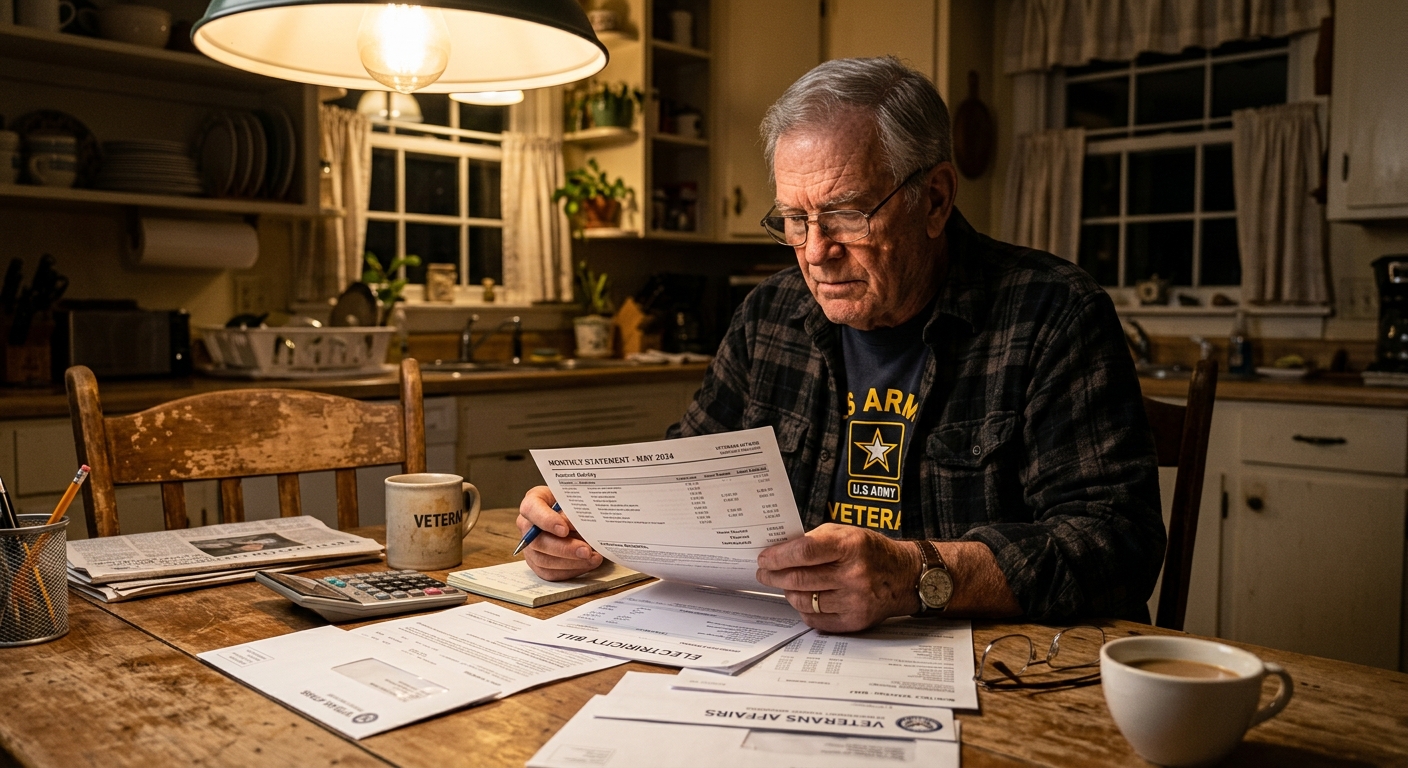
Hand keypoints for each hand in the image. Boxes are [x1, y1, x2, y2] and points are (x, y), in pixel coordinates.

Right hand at [516, 486, 602, 580]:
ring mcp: (530, 546)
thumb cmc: (575, 503)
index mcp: (534, 501)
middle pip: (536, 541)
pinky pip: (550, 573)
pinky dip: (570, 570)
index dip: (546, 521)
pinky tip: (587, 564)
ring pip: (543, 560)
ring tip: (593, 558)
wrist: (578, 514)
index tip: (564, 529)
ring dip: (570, 562)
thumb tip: (579, 525)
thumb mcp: (576, 498)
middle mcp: (527, 525)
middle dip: (564, 548)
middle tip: (586, 550)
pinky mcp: (538, 563)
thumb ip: (574, 510)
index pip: (531, 509)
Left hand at [756, 524, 920, 631]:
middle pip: (799, 579)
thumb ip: (814, 540)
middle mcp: (854, 575)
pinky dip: (803, 609)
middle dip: (774, 576)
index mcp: (850, 546)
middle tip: (764, 574)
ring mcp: (855, 601)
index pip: (804, 551)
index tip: (764, 559)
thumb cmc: (870, 551)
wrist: (904, 576)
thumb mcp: (846, 533)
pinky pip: (815, 619)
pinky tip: (803, 599)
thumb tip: (779, 552)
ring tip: (786, 585)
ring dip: (788, 592)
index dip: (778, 556)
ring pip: (803, 601)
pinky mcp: (854, 621)